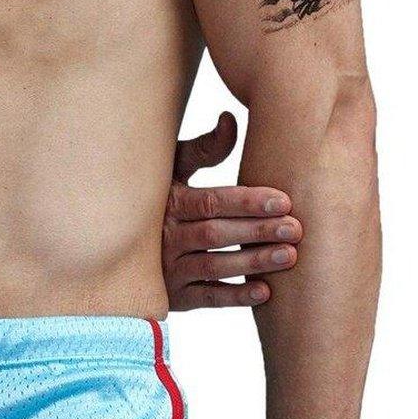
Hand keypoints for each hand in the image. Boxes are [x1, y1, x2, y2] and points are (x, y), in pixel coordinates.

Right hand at [164, 111, 301, 309]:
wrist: (121, 247)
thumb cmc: (158, 200)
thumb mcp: (171, 171)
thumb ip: (202, 149)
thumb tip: (230, 120)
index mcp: (169, 204)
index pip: (211, 202)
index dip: (248, 202)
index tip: (284, 200)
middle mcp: (165, 237)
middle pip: (215, 234)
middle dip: (257, 231)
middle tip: (295, 228)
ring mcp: (168, 270)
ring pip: (213, 267)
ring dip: (252, 263)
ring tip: (289, 256)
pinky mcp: (174, 297)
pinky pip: (206, 298)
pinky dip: (235, 297)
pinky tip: (265, 291)